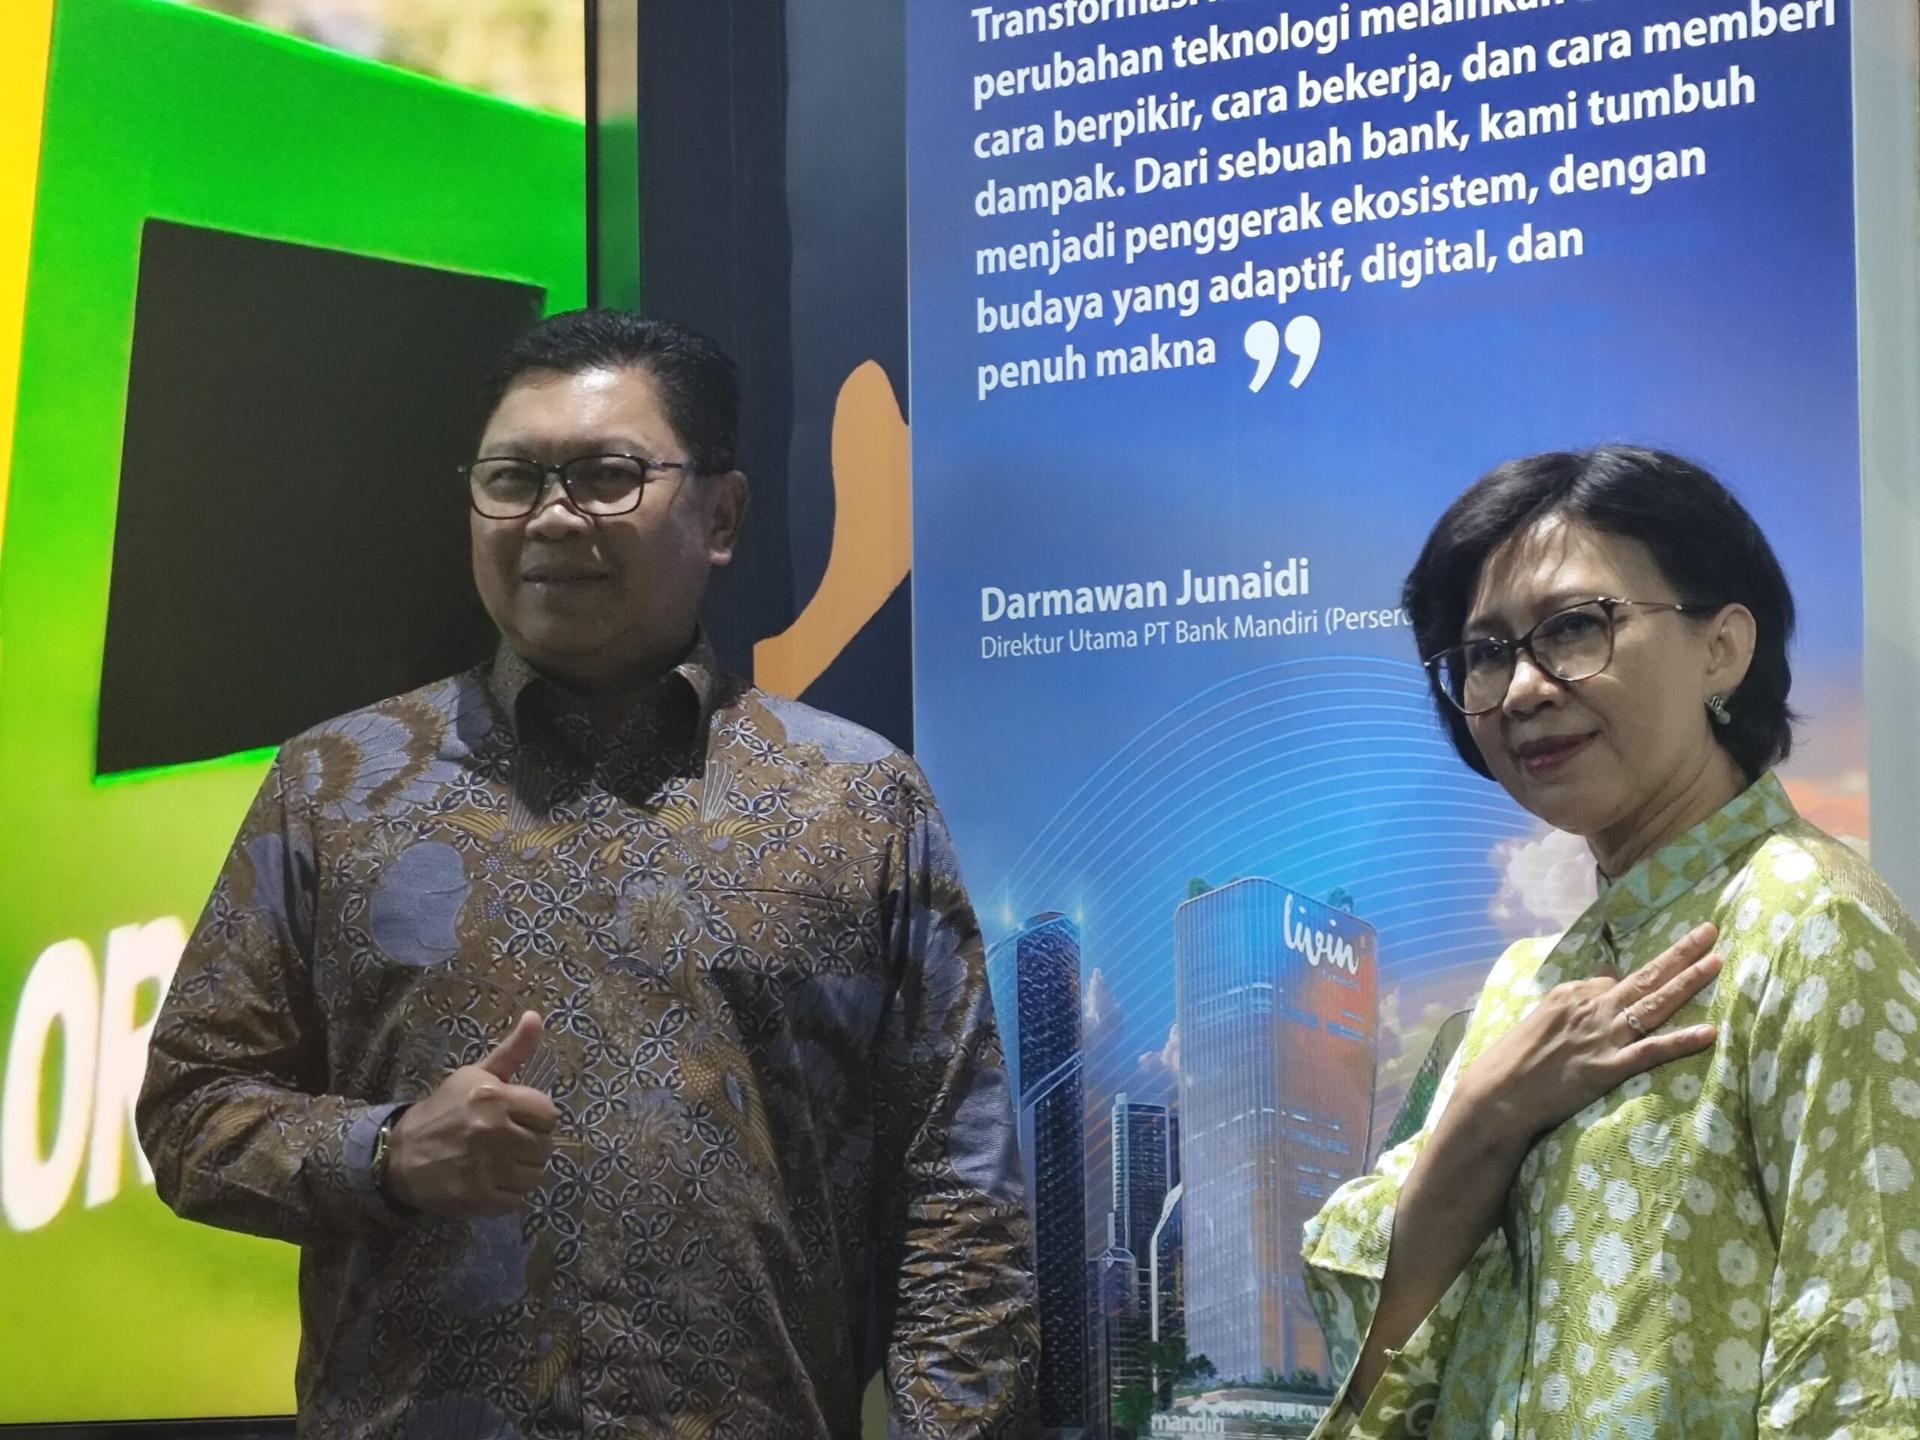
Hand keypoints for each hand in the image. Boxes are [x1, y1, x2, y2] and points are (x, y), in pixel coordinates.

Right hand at [385, 1011, 557, 1216]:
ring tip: (502, 1161)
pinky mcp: (478, 1197)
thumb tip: (537, 1017)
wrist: (400, 1154)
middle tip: (509, 1141)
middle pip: (544, 1145)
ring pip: (535, 1174)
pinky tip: (492, 1180)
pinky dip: (510, 1192)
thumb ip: (513, 1050)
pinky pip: (518, 1199)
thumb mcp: (476, 1075)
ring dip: (523, 1169)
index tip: (520, 1118)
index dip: (537, 1117)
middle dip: (531, 1143)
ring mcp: (485, 1168)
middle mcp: (491, 1131)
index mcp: (494, 1097)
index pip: (548, 1113)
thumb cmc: (445, 1110)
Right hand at [1455, 923, 1721, 1151]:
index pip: (1614, 980)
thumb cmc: (1513, 1058)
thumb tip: (1604, 975)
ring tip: (1717, 962)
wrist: (1499, 1093)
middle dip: (1680, 952)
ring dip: (1688, 982)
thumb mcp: (1541, 1017)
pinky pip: (1652, 1051)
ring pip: (1654, 1004)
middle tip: (1709, 931)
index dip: (1638, 980)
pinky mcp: (1609, 1069)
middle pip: (1645, 977)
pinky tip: (1709, 1032)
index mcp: (1571, 994)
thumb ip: (1576, 997)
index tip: (1661, 972)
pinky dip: (1681, 1041)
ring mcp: (1603, 1038)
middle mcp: (1591, 1008)